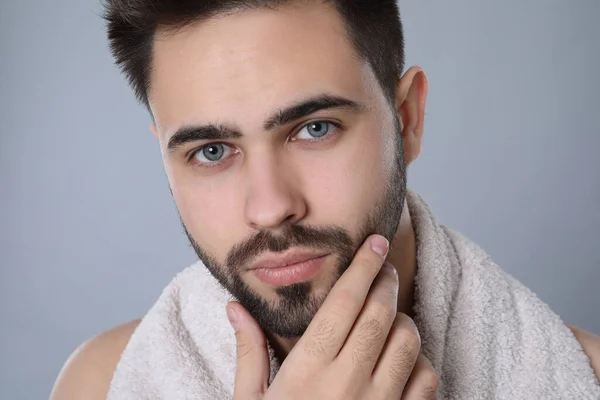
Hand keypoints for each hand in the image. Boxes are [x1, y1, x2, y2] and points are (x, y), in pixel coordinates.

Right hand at [226, 234, 438, 398]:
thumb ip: (248, 352)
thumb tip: (235, 308)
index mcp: (308, 370)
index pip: (344, 303)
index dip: (362, 267)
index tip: (375, 244)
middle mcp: (347, 384)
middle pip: (381, 313)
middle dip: (386, 281)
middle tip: (384, 268)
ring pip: (408, 341)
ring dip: (403, 319)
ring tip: (390, 316)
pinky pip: (426, 379)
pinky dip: (420, 360)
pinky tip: (403, 359)